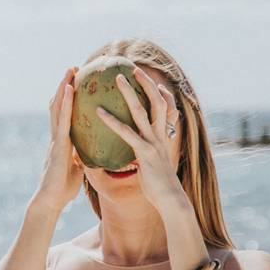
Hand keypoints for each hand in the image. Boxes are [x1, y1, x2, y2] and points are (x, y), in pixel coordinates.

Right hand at [33, 67, 85, 213]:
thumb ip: (82, 157)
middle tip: (74, 67)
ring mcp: (55, 139)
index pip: (66, 115)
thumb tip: (95, 152)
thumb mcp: (78, 169)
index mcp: (63, 141)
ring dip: (63, 87)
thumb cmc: (63, 188)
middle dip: (65, 85)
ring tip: (71, 70)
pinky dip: (65, 103)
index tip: (78, 82)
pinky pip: (62, 120)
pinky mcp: (57, 145)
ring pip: (58, 108)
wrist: (51, 201)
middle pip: (60, 105)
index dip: (69, 98)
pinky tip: (69, 90)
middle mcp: (57, 136)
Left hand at [95, 67, 184, 210]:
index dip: (159, 93)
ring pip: (143, 111)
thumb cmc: (159, 187)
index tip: (150, 82)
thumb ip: (144, 155)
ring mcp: (154, 142)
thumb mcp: (152, 166)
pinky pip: (127, 133)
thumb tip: (136, 155)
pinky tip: (99, 112)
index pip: (164, 109)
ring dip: (130, 92)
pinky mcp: (145, 153)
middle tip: (132, 68)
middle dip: (146, 83)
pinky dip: (112, 121)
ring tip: (117, 78)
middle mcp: (160, 135)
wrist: (170, 201)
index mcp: (162, 137)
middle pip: (156, 102)